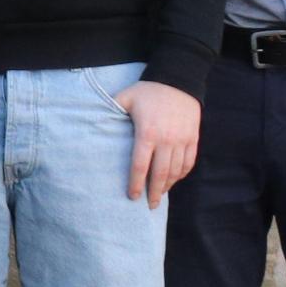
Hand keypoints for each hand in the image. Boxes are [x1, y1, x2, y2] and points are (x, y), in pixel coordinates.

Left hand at [113, 79, 200, 208]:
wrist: (178, 80)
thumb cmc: (148, 90)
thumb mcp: (125, 97)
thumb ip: (110, 110)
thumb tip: (92, 121)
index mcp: (147, 133)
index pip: (140, 166)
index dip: (136, 183)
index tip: (132, 196)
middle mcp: (166, 140)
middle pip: (160, 174)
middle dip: (154, 192)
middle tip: (150, 206)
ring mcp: (182, 140)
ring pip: (176, 171)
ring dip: (168, 186)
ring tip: (160, 195)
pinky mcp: (193, 138)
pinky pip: (189, 162)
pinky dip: (182, 174)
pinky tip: (174, 180)